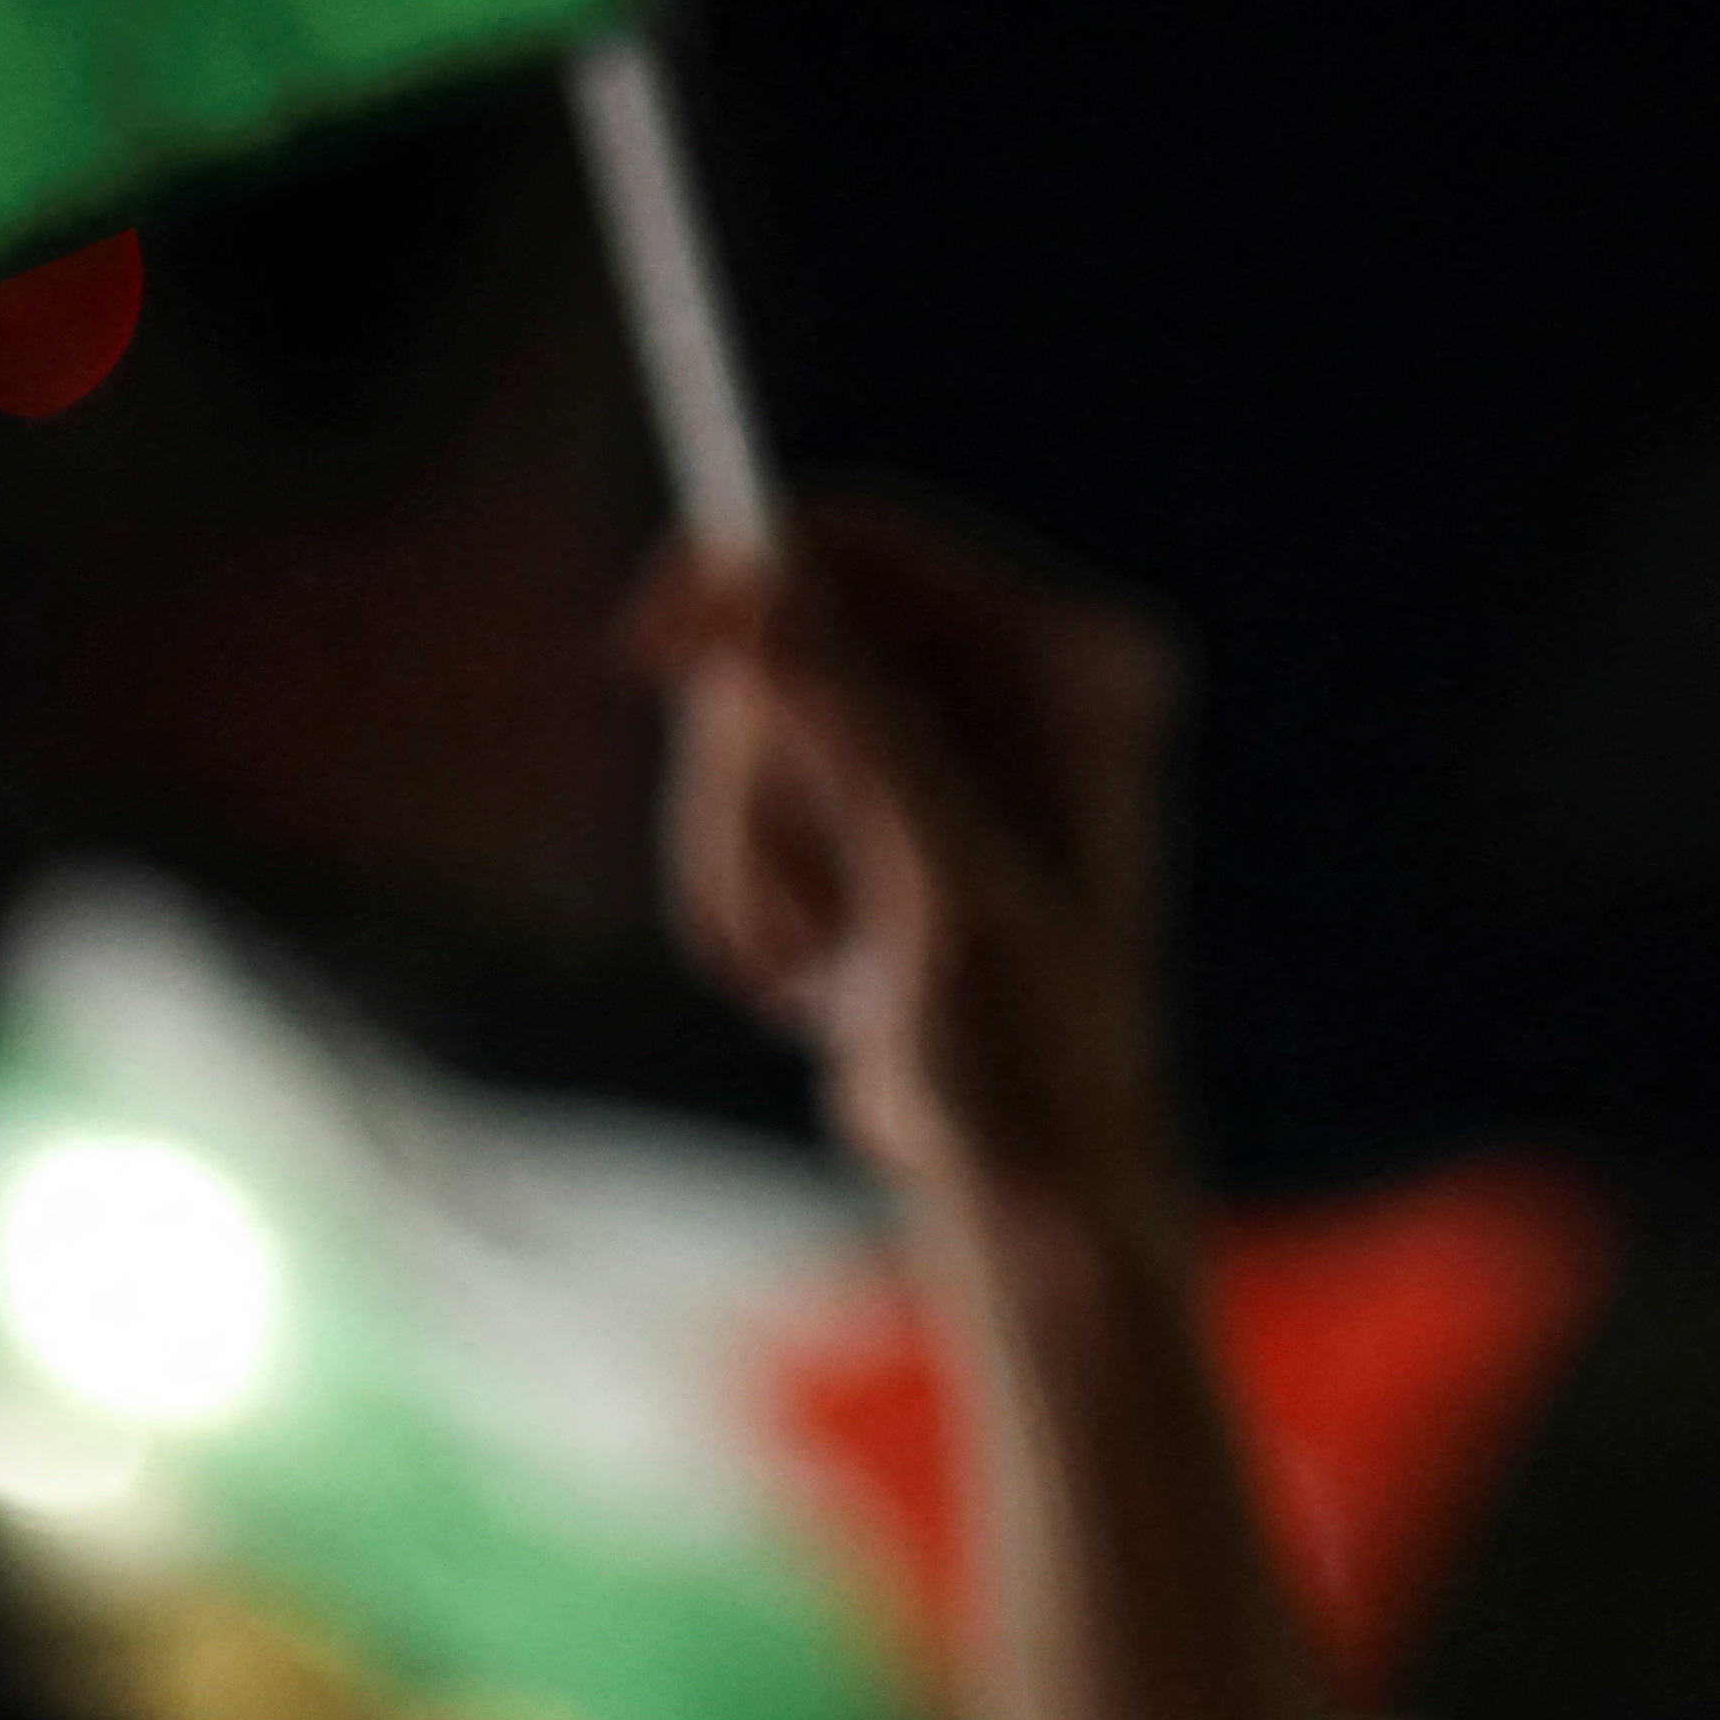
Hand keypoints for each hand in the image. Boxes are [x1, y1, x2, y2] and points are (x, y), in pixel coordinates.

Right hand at [639, 490, 1192, 1215]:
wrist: (1041, 1181)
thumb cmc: (1029, 1055)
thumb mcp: (943, 886)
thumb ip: (859, 730)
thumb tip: (757, 585)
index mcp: (1074, 660)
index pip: (867, 538)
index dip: (741, 572)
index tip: (645, 646)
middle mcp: (1022, 672)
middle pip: (787, 630)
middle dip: (756, 783)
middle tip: (806, 928)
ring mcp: (949, 735)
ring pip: (750, 727)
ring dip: (751, 858)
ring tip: (829, 970)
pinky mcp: (885, 799)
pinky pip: (747, 803)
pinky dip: (751, 893)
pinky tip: (823, 973)